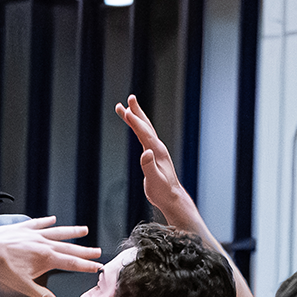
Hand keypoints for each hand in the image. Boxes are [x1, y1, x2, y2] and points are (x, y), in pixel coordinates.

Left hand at [0, 218, 101, 296]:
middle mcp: (43, 244)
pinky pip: (38, 223)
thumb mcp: (23, 286)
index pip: (71, 263)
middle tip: (97, 251)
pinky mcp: (22, 228)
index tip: (97, 267)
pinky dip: (46, 221)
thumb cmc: (2, 269)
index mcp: (46, 258)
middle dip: (84, 251)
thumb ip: (41, 295)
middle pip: (69, 247)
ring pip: (57, 232)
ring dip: (71, 232)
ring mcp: (33, 234)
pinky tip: (53, 219)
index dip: (86, 266)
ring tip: (84, 231)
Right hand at [115, 96, 198, 230]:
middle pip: (146, 125)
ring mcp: (156, 150)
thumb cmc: (163, 191)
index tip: (124, 110)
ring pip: (145, 129)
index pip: (144, 132)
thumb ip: (149, 166)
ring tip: (127, 107)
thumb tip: (146, 152)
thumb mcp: (154, 180)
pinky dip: (138, 128)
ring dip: (137, 117)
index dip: (134, 121)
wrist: (171, 197)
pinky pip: (144, 136)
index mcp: (157, 151)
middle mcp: (157, 147)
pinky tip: (134, 126)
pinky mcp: (153, 154)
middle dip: (137, 112)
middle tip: (130, 98)